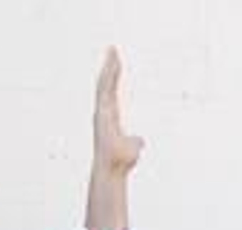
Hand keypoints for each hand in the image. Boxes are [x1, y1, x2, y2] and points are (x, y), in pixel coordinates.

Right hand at [93, 47, 143, 174]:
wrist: (112, 168)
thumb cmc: (121, 161)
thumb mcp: (133, 147)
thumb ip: (135, 141)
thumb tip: (140, 140)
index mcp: (110, 116)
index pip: (112, 92)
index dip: (114, 77)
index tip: (117, 64)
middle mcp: (104, 111)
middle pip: (107, 84)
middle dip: (110, 66)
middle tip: (113, 50)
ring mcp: (101, 111)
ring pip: (104, 84)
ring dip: (108, 67)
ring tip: (113, 51)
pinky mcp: (101, 112)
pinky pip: (104, 91)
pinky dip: (107, 78)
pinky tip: (111, 66)